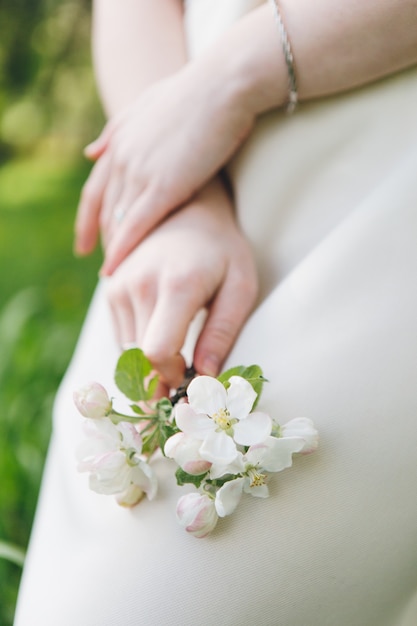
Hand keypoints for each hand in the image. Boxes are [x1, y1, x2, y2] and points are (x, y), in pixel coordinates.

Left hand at [74, 62, 254, 274]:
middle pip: (103, 211)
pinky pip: (135, 226)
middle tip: (106, 268)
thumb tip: (90, 153)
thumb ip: (116, 131)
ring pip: (116, 222)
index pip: (95, 192)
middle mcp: (121, 159)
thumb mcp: (146, 107)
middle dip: (101, 242)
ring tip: (115, 279)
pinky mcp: (163, 186)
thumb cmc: (197, 94)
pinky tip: (116, 272)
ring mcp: (139, 173)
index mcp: (119, 143)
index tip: (84, 243)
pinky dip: (122, 251)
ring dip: (112, 251)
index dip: (87, 221)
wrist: (224, 85)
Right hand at [104, 177, 257, 388]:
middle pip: (138, 358)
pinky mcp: (110, 289)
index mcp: (177, 285)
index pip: (157, 351)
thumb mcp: (240, 287)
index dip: (172, 377)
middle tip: (185, 383)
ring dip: (149, 366)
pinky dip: (139, 349)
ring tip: (177, 360)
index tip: (191, 380)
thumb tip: (205, 377)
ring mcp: (119, 286)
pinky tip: (163, 338)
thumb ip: (222, 333)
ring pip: (126, 351)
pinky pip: (120, 336)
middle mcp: (140, 285)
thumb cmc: (223, 252)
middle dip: (159, 380)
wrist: (188, 211)